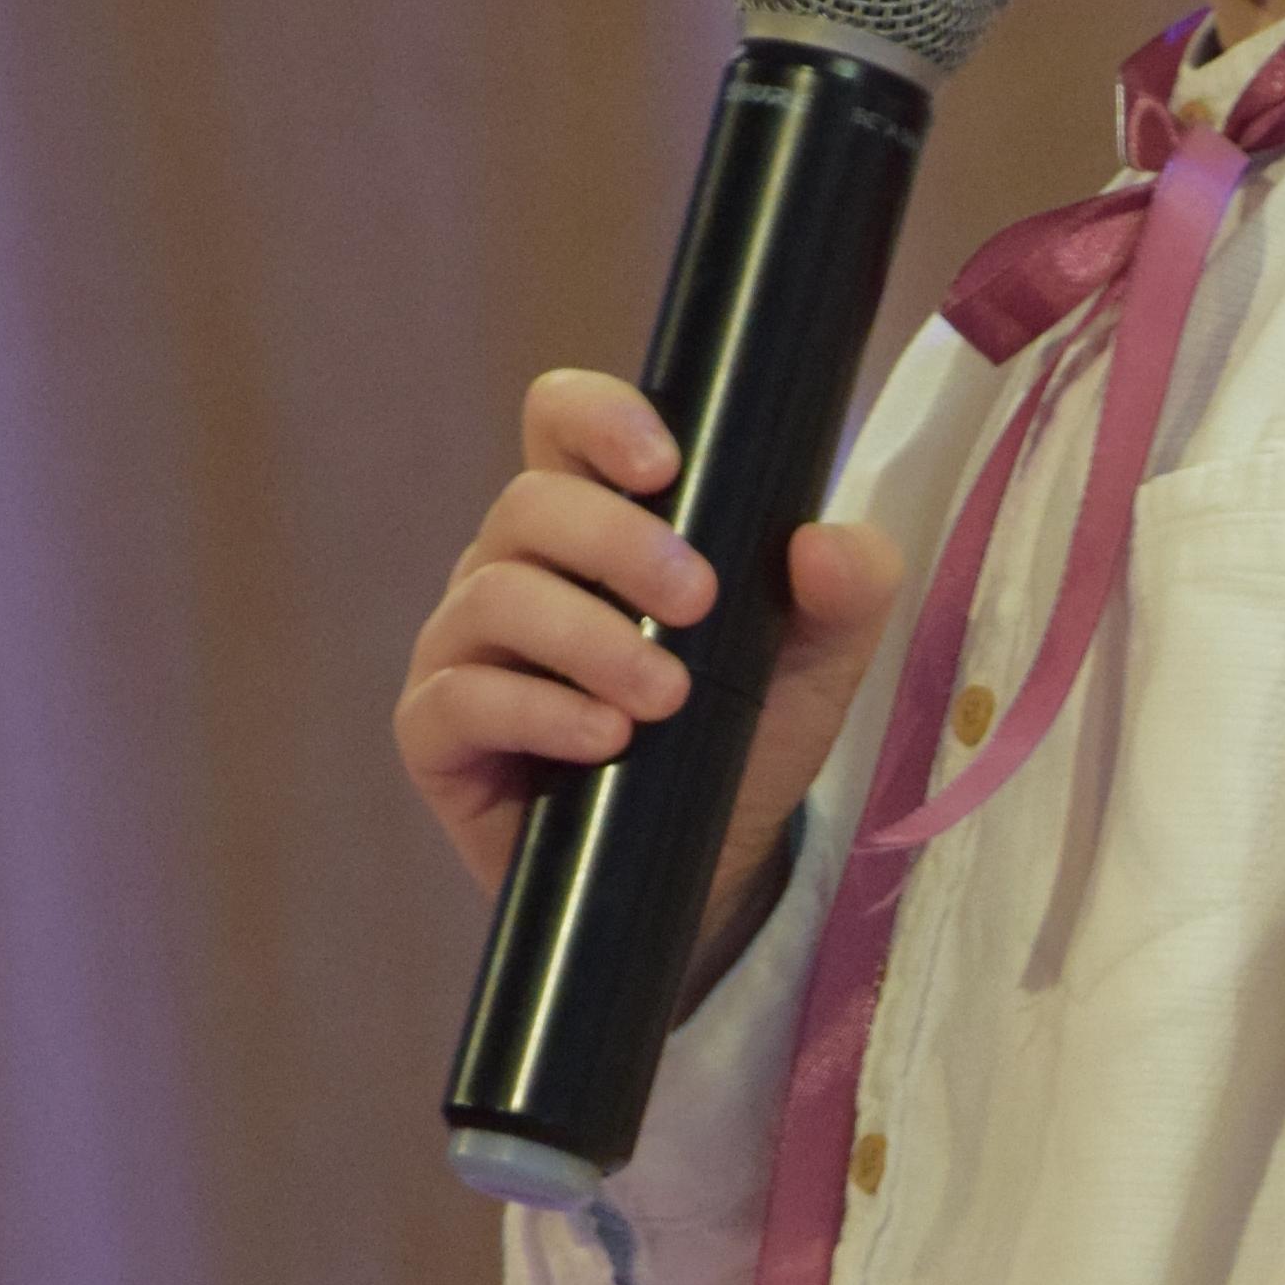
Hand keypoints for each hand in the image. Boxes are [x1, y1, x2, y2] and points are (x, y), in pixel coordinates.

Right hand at [395, 367, 902, 928]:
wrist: (706, 866)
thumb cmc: (742, 738)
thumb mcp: (817, 663)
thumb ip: (846, 593)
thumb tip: (826, 544)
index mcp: (593, 522)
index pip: (561, 421)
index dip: (599, 417)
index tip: (665, 464)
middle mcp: (516, 567)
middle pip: (530, 503)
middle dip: (617, 542)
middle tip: (698, 602)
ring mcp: (467, 647)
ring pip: (494, 596)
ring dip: (589, 639)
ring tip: (668, 696)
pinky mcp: (438, 733)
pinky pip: (460, 698)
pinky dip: (538, 712)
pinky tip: (605, 740)